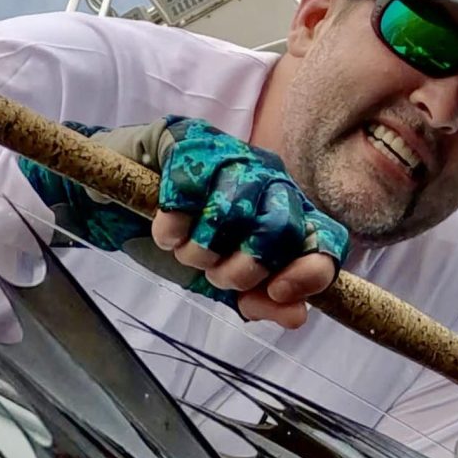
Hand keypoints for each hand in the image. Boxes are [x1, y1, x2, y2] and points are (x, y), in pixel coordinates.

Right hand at [148, 118, 348, 328]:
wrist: (130, 196)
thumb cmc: (190, 237)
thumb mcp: (226, 280)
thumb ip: (262, 300)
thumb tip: (297, 315)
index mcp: (290, 213)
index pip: (327, 240)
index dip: (309, 271)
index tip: (277, 291)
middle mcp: (272, 179)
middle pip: (279, 228)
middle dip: (241, 268)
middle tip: (214, 274)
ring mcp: (234, 156)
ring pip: (231, 212)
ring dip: (201, 250)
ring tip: (186, 253)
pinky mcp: (190, 142)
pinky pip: (188, 191)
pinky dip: (172, 226)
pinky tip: (167, 233)